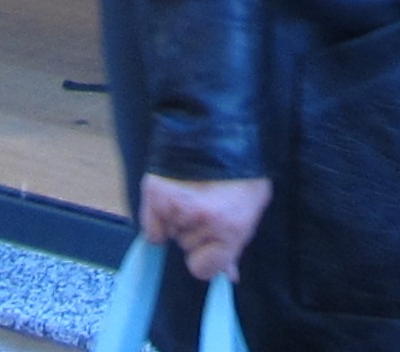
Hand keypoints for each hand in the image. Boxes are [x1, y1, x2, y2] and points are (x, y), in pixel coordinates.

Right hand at [137, 174, 270, 283]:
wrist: (224, 125)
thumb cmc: (243, 169)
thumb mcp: (249, 209)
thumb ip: (235, 244)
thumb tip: (228, 275)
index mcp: (230, 228)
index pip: (202, 270)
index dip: (207, 255)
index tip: (212, 239)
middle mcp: (202, 220)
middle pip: (186, 246)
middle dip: (196, 231)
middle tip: (207, 202)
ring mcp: (176, 204)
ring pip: (170, 234)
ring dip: (178, 219)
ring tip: (193, 191)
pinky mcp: (155, 190)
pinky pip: (150, 226)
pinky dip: (156, 218)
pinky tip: (169, 198)